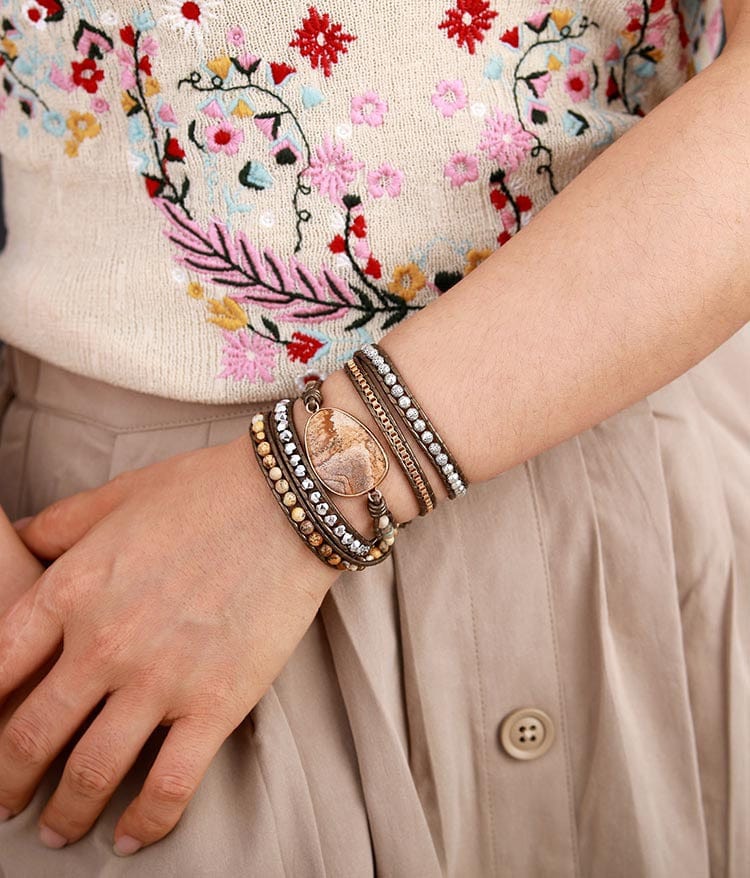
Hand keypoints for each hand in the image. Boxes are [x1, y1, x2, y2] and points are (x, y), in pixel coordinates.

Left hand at [0, 433, 339, 854]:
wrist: (288, 502)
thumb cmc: (204, 490)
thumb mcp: (117, 496)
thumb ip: (60, 524)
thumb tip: (20, 538)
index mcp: (71, 590)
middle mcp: (103, 644)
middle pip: (29, 736)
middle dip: (8, 781)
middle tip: (7, 802)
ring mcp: (160, 679)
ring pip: (90, 774)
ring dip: (66, 815)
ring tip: (60, 832)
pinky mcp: (217, 704)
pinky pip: (168, 786)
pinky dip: (144, 823)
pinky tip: (130, 839)